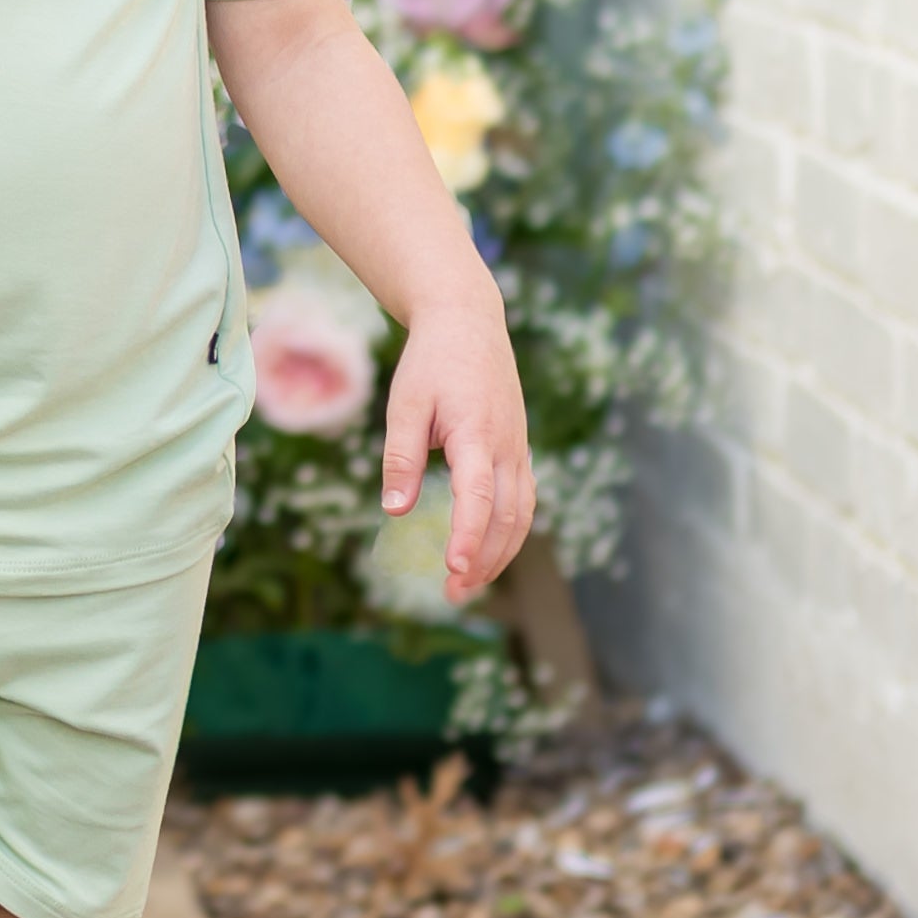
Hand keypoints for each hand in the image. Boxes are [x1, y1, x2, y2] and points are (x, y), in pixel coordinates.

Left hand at [380, 284, 535, 599]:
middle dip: (485, 560)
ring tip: (467, 583)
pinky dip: (509, 531)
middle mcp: (507, 447)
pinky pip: (522, 500)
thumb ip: (400, 457)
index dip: (469, 535)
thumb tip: (394, 511)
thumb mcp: (405, 404)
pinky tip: (487, 551)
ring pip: (521, 514)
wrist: (468, 323)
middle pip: (507, 517)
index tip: (454, 568)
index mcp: (477, 434)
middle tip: (453, 593)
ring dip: (499, 553)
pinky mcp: (518, 450)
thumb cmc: (431, 363)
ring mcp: (518, 449)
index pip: (479, 496)